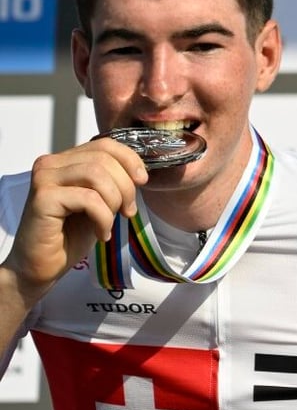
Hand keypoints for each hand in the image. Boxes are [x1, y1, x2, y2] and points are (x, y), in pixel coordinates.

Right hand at [2, 138, 146, 299]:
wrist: (42, 264)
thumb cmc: (70, 235)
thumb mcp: (99, 202)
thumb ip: (111, 181)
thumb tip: (139, 172)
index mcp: (65, 160)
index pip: (105, 144)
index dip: (130, 160)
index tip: (142, 181)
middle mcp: (51, 164)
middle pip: (104, 159)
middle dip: (125, 187)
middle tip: (127, 212)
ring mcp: (44, 179)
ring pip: (97, 175)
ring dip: (114, 202)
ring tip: (110, 223)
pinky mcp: (43, 198)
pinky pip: (89, 198)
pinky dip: (103, 218)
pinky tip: (100, 233)